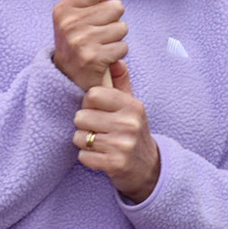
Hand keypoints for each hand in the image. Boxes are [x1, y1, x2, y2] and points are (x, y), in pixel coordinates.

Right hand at [53, 0, 126, 90]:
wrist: (68, 78)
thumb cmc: (76, 38)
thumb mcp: (71, 11)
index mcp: (63, 8)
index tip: (93, 11)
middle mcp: (68, 23)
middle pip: (116, 6)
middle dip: (112, 20)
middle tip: (96, 33)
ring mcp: (80, 41)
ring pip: (122, 27)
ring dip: (116, 38)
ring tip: (100, 46)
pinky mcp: (93, 58)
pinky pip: (123, 46)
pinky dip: (117, 54)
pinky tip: (103, 59)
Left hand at [73, 60, 161, 201]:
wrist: (148, 167)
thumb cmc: (133, 132)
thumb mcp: (132, 107)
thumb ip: (122, 84)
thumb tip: (117, 61)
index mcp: (132, 105)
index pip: (93, 94)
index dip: (88, 103)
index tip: (96, 110)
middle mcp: (129, 123)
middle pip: (81, 116)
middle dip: (83, 124)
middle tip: (96, 129)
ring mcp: (122, 144)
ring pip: (79, 137)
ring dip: (84, 142)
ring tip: (98, 143)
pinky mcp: (114, 163)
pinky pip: (83, 156)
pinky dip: (87, 158)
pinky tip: (99, 156)